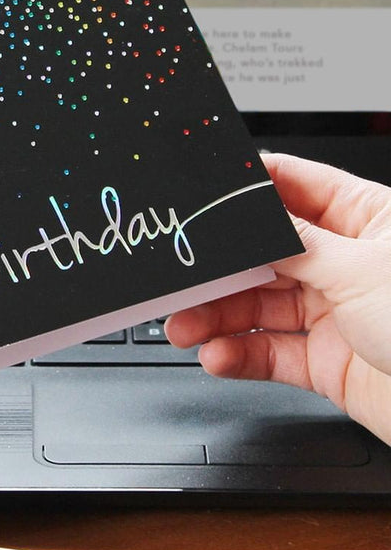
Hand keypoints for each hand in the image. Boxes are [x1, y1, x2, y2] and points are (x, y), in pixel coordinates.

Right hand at [166, 153, 390, 445]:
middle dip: (221, 267)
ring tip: (186, 326)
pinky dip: (239, 354)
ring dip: (218, 316)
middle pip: (265, 254)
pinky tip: (219, 355)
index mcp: (366, 221)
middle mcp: (346, 264)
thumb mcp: (361, 269)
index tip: (204, 195)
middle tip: (183, 276)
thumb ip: (295, 244)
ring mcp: (335, 314)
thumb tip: (248, 215)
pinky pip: (271, 351)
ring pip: (259, 305)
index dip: (248, 189)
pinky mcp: (326, 361)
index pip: (294, 188)